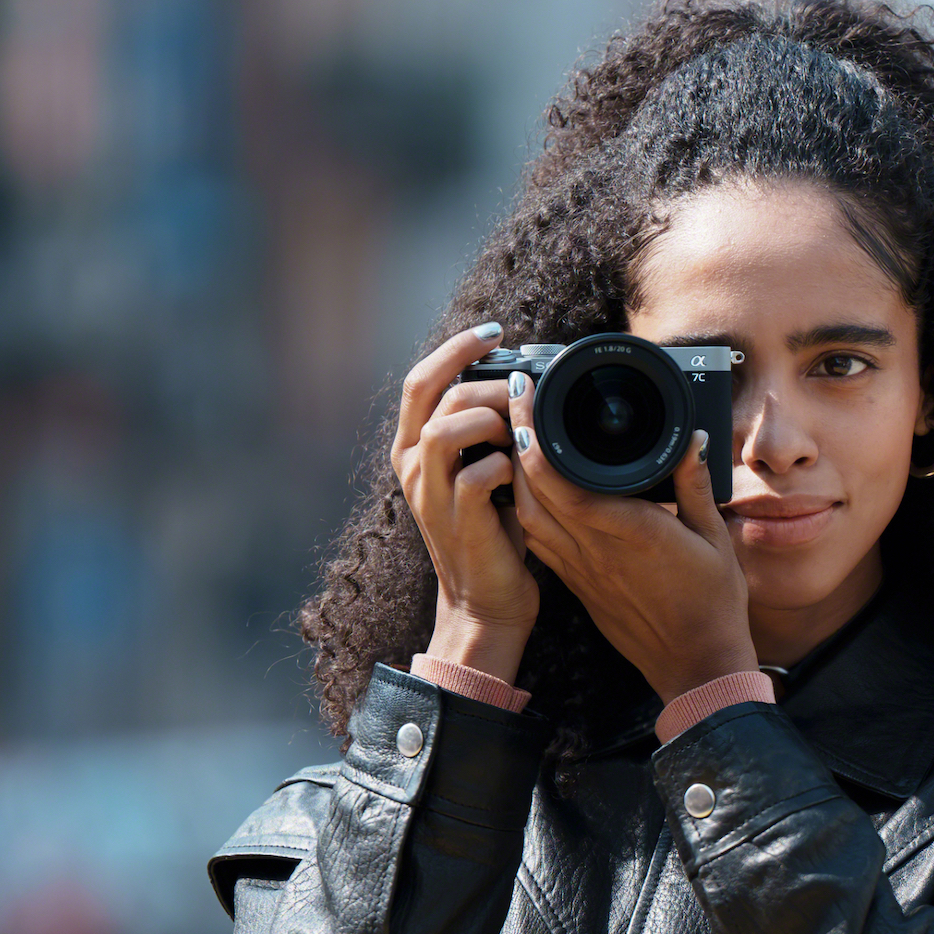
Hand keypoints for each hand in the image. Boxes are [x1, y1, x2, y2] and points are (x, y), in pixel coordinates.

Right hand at [393, 325, 535, 681]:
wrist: (485, 602)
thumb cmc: (493, 532)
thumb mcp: (483, 470)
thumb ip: (487, 431)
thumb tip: (520, 384)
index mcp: (413, 449)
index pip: (420, 379)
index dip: (454, 348)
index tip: (494, 330)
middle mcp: (411, 468)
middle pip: (434, 395)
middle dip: (486, 383)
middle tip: (522, 392)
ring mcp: (430, 496)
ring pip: (446, 428)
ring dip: (491, 420)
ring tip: (517, 435)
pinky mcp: (458, 522)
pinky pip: (478, 474)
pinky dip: (506, 465)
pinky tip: (522, 474)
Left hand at [505, 386, 755, 701]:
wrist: (696, 666)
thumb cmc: (713, 605)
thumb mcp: (716, 539)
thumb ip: (695, 485)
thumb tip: (690, 439)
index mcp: (630, 532)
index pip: (563, 480)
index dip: (535, 437)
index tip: (531, 397)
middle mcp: (594, 550)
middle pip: (533, 490)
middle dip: (516, 440)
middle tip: (514, 400)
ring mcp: (580, 570)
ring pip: (528, 515)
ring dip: (516, 474)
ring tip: (516, 435)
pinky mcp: (576, 584)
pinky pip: (539, 540)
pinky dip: (526, 507)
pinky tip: (529, 486)